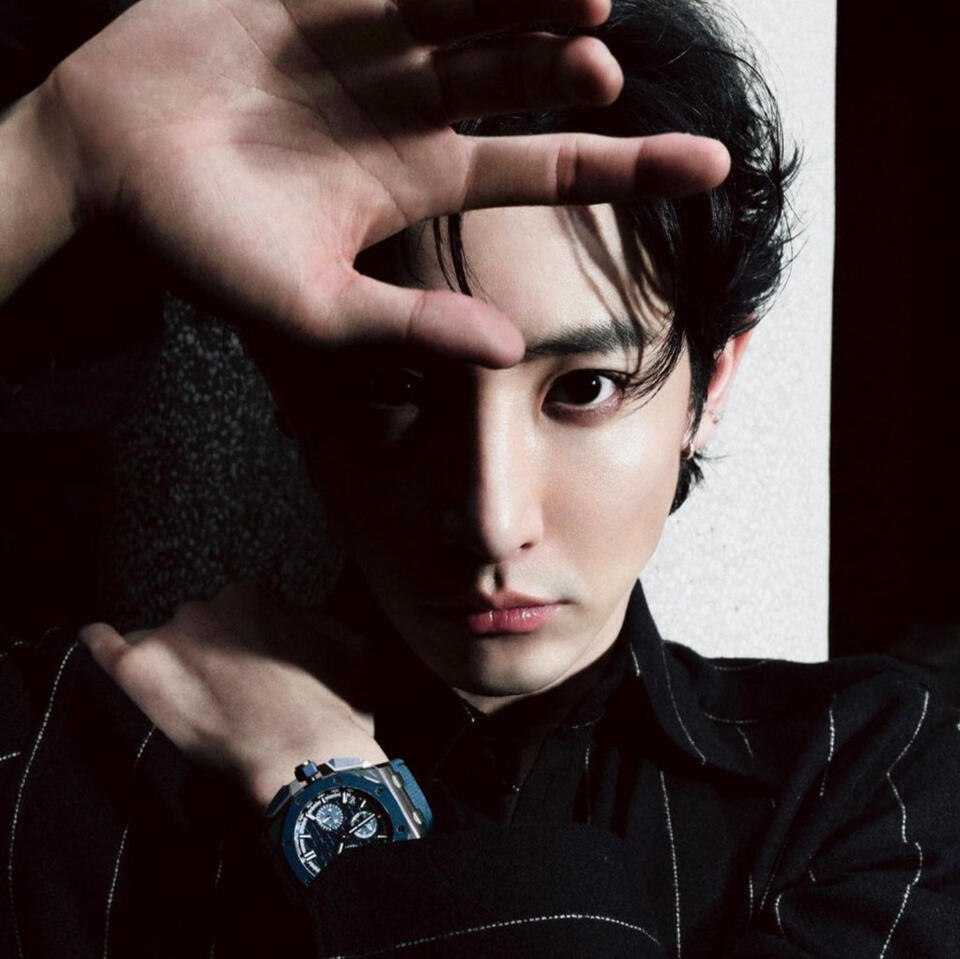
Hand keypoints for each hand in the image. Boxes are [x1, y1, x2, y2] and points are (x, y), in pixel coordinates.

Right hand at [35, 0, 728, 364]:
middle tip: (601, 74)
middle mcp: (416, 105)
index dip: (632, 164)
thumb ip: (412, 327)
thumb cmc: (204, 242)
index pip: (550, 166)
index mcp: (424, 178)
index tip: (709, 164)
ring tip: (591, 5)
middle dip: (572, 73)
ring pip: (484, 5)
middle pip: (528, 76)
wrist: (108, 157)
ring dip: (539, 2)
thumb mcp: (315, 308)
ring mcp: (374, 40)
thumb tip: (511, 353)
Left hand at [79, 583, 386, 808]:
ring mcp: (170, 637)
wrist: (302, 753)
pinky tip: (94, 638)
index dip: (243, 643)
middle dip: (208, 652)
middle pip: (197, 626)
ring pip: (158, 641)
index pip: (235, 612)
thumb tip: (305, 621)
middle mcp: (207, 607)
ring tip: (186, 699)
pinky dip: (98, 642)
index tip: (251, 670)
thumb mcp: (349, 649)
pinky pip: (105, 646)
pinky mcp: (140, 671)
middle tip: (226, 692)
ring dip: (170, 663)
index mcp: (251, 598)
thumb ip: (320, 625)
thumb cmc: (331, 706)